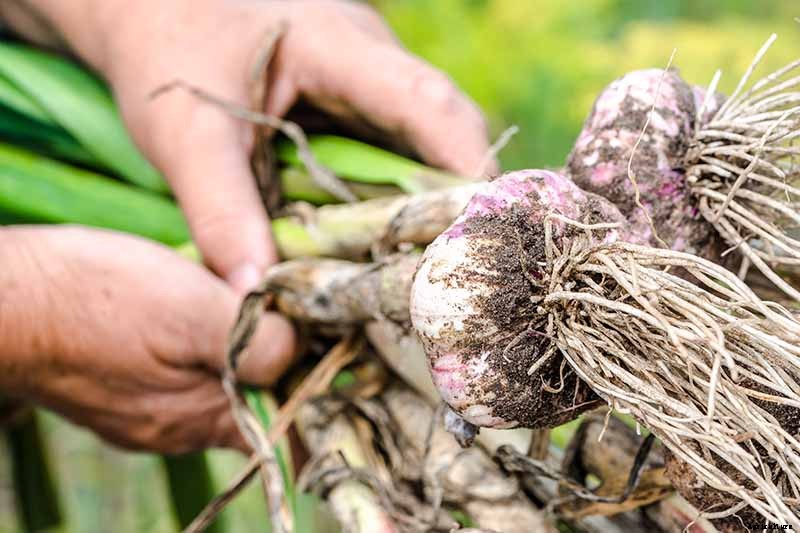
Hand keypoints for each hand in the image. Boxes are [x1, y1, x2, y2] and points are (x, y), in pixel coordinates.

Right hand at [0, 226, 294, 452]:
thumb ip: (254, 340)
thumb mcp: (191, 310)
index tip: (336, 349)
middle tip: (294, 311)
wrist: (6, 301)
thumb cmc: (95, 299)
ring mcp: (150, 414)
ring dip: (242, 352)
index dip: (317, 387)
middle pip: (257, 403)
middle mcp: (181, 429)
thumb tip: (299, 348)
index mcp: (207, 417)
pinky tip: (198, 315)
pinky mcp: (126, 392)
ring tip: (250, 305)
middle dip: (281, 362)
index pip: (286, 425)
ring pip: (221, 387)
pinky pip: (184, 378)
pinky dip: (204, 350)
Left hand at [3, 0, 494, 292]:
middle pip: (444, 131)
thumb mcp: (184, 132)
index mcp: (338, 46)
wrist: (151, 11)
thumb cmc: (167, 50)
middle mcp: (371, 63)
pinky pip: (388, 160)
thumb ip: (218, 209)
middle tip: (457, 275)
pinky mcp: (352, 110)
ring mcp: (366, 86)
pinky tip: (382, 249)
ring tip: (427, 275)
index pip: (427, 104)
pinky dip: (390, 205)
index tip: (478, 234)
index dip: (465, 166)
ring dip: (426, 209)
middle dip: (456, 201)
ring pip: (421, 149)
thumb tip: (254, 294)